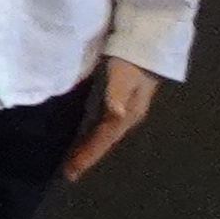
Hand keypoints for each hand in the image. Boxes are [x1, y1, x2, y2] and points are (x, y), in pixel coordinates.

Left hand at [63, 59, 160, 179]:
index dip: (88, 154)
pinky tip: (84, 137)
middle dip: (87, 156)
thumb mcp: (124, 74)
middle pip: (104, 140)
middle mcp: (127, 115)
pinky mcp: (120, 101)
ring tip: (73, 162)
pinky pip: (103, 124)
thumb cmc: (133, 59)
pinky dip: (92, 134)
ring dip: (89, 147)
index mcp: (128, 113)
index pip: (104, 138)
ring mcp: (125, 109)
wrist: (149, 44)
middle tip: (70, 173)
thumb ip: (118, 92)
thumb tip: (115, 113)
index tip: (72, 171)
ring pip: (104, 134)